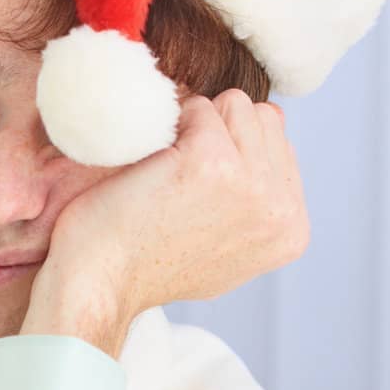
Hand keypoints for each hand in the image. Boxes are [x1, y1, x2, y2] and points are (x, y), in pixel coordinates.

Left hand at [23, 89, 308, 351]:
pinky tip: (149, 167)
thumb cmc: (142, 264)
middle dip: (218, 133)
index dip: (232, 150)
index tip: (193, 188)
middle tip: (175, 180)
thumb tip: (267, 142)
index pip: (280, 144)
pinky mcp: (210, 161)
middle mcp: (282, 208)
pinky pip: (196, 107)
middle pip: (262, 118)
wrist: (97, 284)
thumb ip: (254, 205)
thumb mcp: (221, 249)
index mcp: (292, 229)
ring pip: (234, 105)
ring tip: (165, 174)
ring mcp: (251, 184)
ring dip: (194, 127)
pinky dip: (167, 126)